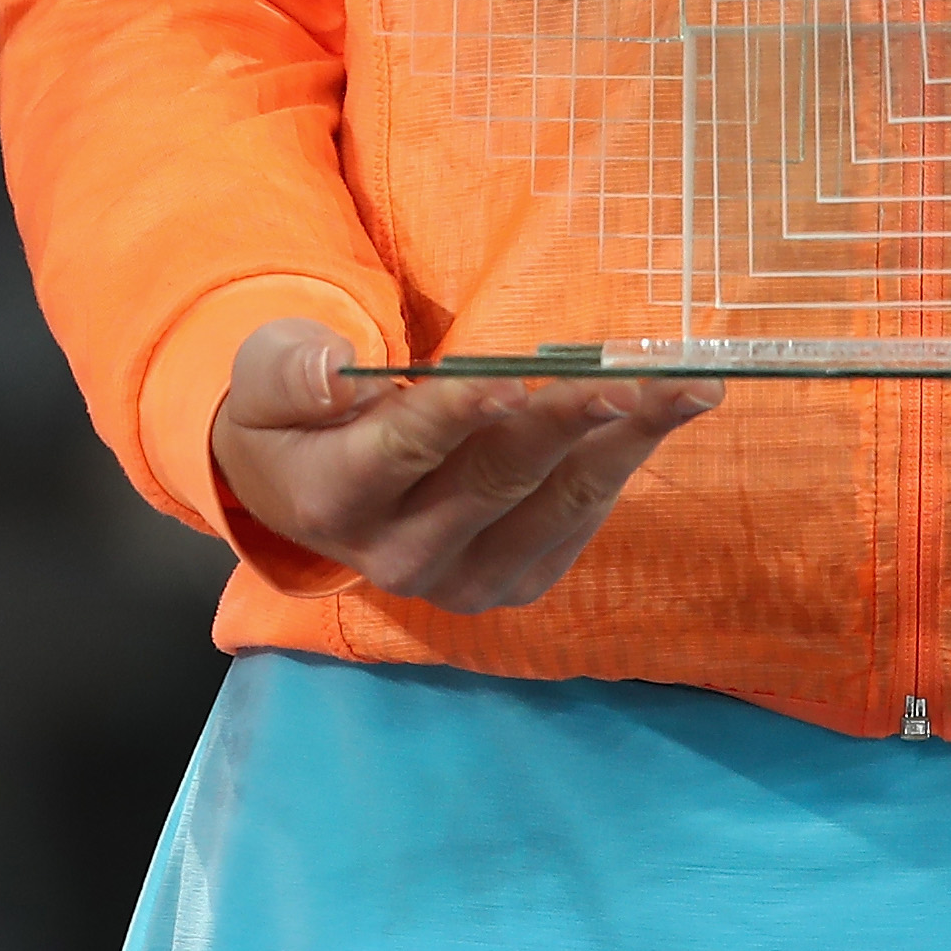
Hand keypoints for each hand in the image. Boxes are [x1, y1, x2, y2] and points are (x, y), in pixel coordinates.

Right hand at [205, 320, 719, 612]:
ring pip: (557, 503)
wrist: (305, 487)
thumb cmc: (292, 411)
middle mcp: (402, 557)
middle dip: (568, 421)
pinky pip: (579, 519)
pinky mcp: (516, 580)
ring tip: (686, 387)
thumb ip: (290, 369)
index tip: (511, 379)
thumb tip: (335, 373)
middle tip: (630, 377)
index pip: (405, 451)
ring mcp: (465, 580)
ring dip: (626, 442)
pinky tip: (661, 414)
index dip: (459, 415)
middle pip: (498, 481)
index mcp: (335, 499)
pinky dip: (621, 462)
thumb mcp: (265, 374)